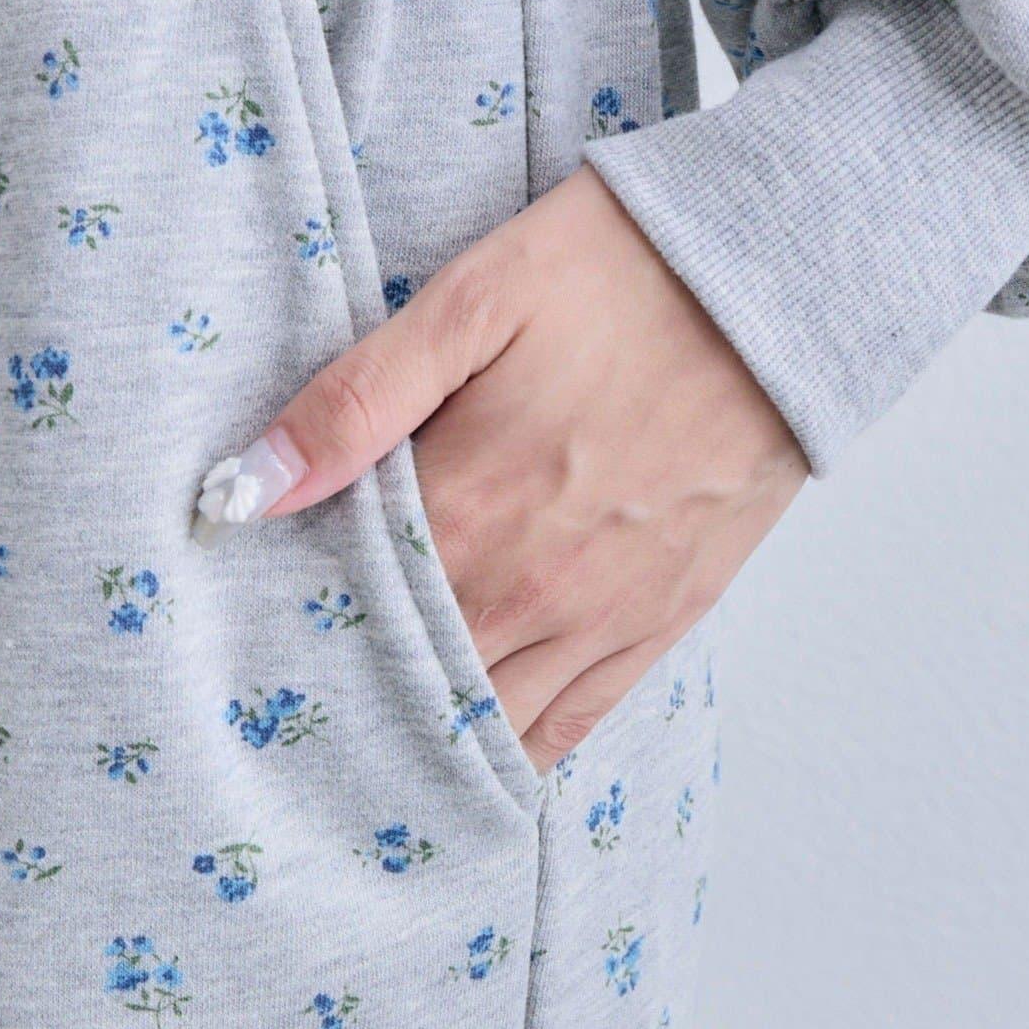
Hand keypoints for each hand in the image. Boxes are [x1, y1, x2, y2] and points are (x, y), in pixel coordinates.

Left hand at [193, 165, 808, 767]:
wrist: (784, 283)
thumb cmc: (623, 274)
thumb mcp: (474, 300)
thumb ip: (356, 402)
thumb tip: (244, 491)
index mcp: (472, 513)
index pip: (346, 611)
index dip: (291, 625)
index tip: (248, 633)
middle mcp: (534, 589)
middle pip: (408, 678)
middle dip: (346, 688)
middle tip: (290, 695)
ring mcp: (606, 616)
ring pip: (488, 719)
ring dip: (423, 728)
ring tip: (364, 735)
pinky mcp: (665, 620)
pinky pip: (576, 721)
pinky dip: (517, 747)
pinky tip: (475, 753)